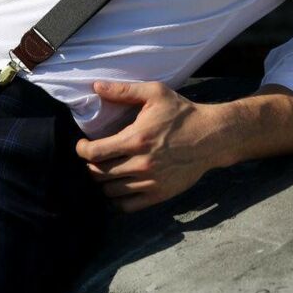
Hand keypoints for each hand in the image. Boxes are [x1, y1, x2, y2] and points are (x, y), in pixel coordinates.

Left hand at [75, 81, 218, 212]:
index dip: (81, 150)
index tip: (82, 145)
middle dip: (91, 165)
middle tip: (94, 157)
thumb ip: (124, 90)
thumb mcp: (155, 93)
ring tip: (106, 170)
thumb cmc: (182, 113)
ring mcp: (150, 182)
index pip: (95, 153)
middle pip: (99, 173)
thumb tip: (96, 87)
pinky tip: (118, 187)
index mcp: (136, 139)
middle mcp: (141, 164)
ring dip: (102, 182)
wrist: (211, 137)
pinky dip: (117, 199)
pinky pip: (127, 206)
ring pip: (110, 191)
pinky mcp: (159, 194)